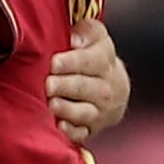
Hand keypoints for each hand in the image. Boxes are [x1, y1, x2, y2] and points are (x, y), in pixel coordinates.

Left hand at [47, 12, 130, 141]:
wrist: (114, 87)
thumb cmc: (94, 57)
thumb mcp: (96, 37)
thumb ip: (87, 31)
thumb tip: (74, 38)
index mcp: (105, 61)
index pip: (92, 61)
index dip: (73, 62)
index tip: (55, 63)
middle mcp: (106, 88)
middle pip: (86, 87)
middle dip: (66, 86)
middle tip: (49, 85)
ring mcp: (100, 111)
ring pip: (86, 112)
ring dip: (68, 109)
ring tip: (52, 104)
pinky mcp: (91, 129)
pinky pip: (83, 133)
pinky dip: (72, 131)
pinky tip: (60, 126)